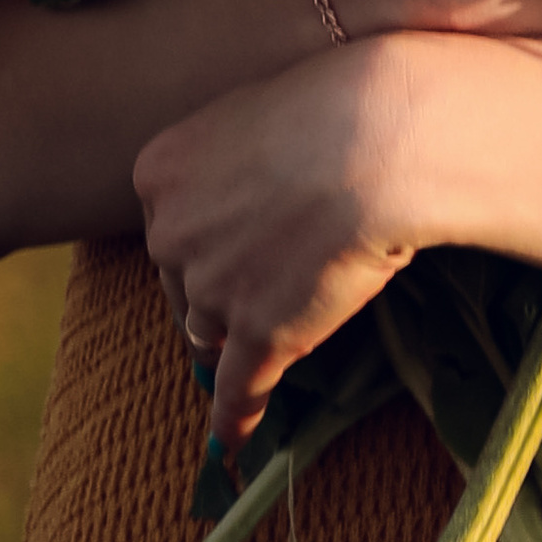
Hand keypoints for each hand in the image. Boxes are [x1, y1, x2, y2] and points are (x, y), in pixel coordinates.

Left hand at [139, 39, 425, 451]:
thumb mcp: (261, 113)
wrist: (380, 137)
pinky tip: (234, 440)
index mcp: (160, 171)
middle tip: (250, 290)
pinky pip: (237, 389)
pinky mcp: (260, 334)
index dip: (201, 244)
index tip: (224, 250)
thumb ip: (240, 159)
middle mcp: (171, 232)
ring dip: (233, 339)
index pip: (169, 226)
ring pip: (211, 330)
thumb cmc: (337, 102)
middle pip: (182, 282)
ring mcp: (213, 287)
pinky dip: (235, 417)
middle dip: (213, 290)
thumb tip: (254, 190)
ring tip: (247, 359)